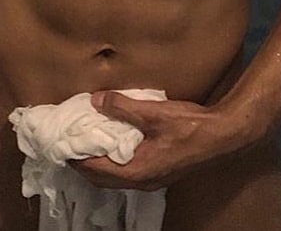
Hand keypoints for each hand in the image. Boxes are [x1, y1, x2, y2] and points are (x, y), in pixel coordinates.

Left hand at [69, 90, 233, 190]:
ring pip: (114, 177)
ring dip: (98, 163)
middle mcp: (140, 181)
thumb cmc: (188, 126)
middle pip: (101, 178)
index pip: (94, 169)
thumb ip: (122, 107)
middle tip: (67, 142)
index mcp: (135, 171)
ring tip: (85, 142)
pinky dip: (113, 161)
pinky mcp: (159, 172)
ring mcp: (151, 180)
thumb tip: (95, 100)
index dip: (75, 157)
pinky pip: (127, 171)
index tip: (59, 144)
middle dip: (82, 163)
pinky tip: (113, 143)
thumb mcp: (152, 112)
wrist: (222, 136)